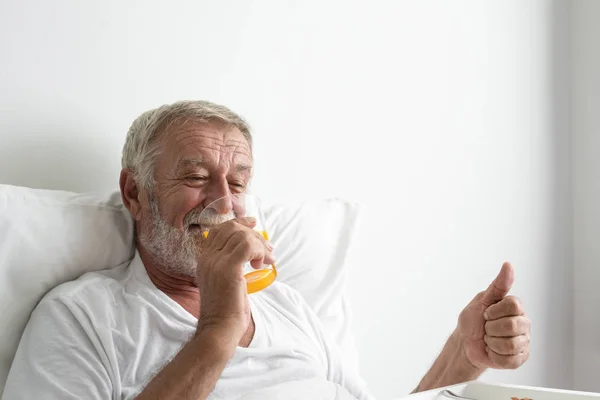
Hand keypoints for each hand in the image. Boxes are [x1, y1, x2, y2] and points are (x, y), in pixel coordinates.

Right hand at [195, 217, 274, 345]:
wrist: (220, 328)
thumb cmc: (226, 310)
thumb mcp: (225, 282)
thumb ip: (231, 265)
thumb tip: (250, 251)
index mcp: (204, 259)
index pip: (220, 229)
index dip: (239, 222)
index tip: (253, 223)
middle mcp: (208, 257)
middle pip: (232, 228)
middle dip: (254, 234)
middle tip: (268, 249)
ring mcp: (216, 262)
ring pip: (242, 236)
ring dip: (260, 245)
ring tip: (267, 260)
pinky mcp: (229, 269)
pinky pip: (248, 246)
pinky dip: (259, 251)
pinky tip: (261, 264)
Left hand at [456, 262, 530, 369]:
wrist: (465, 343)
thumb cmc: (473, 320)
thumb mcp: (482, 300)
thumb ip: (498, 285)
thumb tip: (508, 265)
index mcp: (516, 308)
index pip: (513, 305)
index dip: (494, 311)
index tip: (486, 313)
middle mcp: (524, 323)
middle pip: (512, 325)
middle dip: (491, 327)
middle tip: (486, 328)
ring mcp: (523, 342)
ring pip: (511, 344)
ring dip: (492, 342)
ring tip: (489, 340)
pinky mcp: (520, 358)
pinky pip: (509, 359)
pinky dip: (494, 356)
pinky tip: (492, 351)